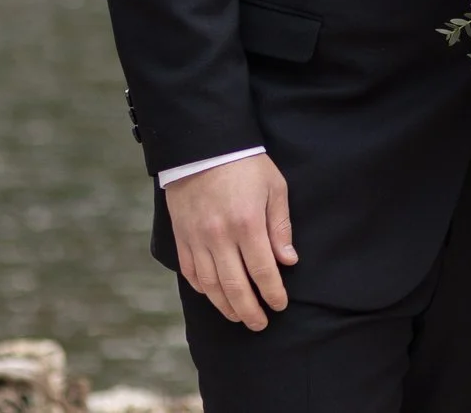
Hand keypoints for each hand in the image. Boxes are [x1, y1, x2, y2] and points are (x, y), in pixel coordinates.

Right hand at [166, 154, 297, 327]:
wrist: (203, 146)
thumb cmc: (245, 165)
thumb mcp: (274, 188)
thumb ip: (280, 226)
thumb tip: (288, 261)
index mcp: (247, 223)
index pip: (263, 271)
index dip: (273, 293)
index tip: (280, 305)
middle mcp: (220, 236)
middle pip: (235, 286)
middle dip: (249, 310)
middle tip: (260, 324)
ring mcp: (197, 239)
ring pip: (210, 285)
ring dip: (225, 306)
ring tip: (238, 316)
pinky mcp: (182, 237)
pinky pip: (190, 272)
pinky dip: (203, 289)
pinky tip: (214, 295)